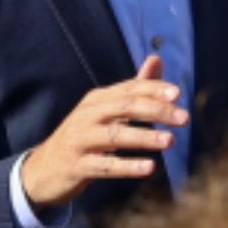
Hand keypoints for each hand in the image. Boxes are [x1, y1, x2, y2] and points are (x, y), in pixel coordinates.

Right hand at [21, 55, 184, 209]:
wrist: (44, 169)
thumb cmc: (84, 137)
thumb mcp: (105, 110)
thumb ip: (134, 88)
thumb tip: (157, 58)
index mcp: (97, 99)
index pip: (129, 88)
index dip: (153, 89)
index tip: (178, 94)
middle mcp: (87, 115)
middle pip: (124, 107)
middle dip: (155, 110)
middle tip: (183, 118)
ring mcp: (80, 140)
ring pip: (114, 135)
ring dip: (144, 137)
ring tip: (170, 141)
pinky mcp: (77, 166)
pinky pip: (105, 165)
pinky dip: (127, 166)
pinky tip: (149, 168)